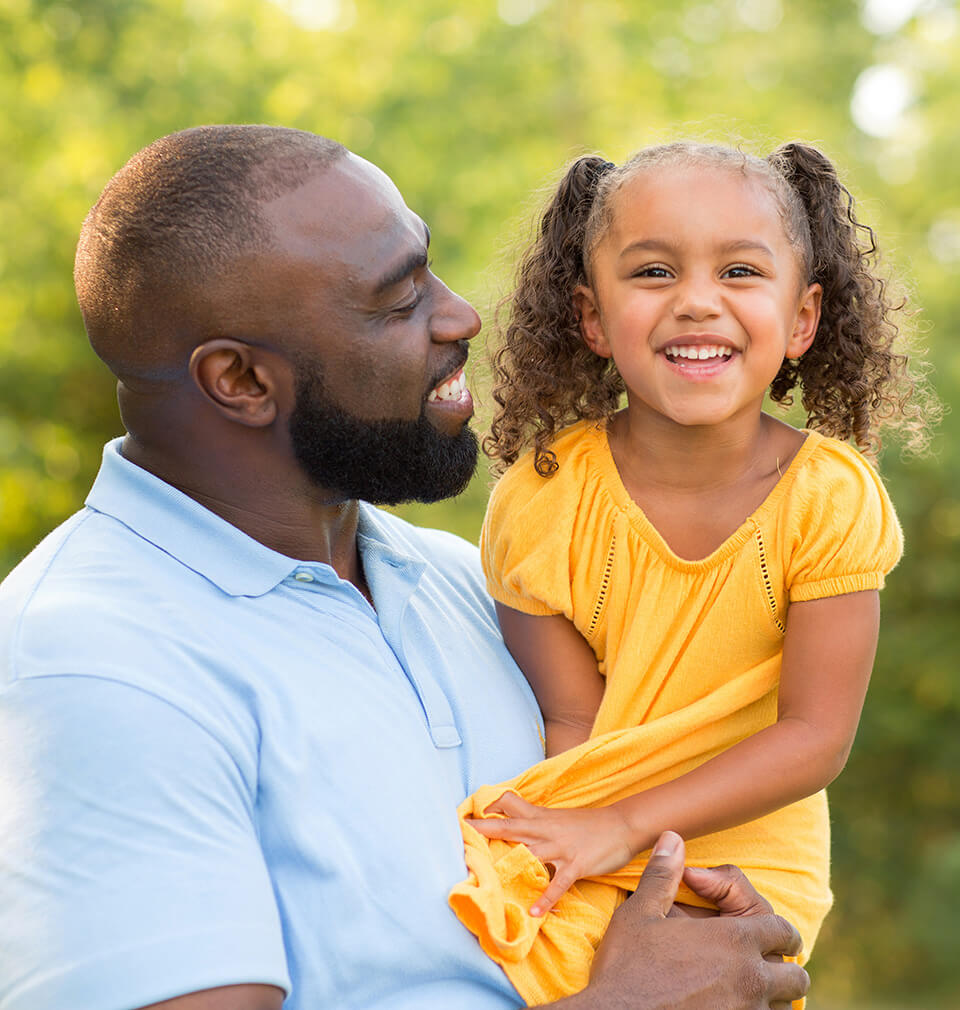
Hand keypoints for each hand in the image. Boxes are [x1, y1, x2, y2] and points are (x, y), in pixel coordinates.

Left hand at [466, 791, 635, 915]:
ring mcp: (561, 847)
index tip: (469, 818)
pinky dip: (546, 898)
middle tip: (462, 833)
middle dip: (485, 830)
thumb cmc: (588, 824)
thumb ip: (535, 822)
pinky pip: (558, 883)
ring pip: (530, 853)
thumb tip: (512, 827)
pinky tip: (535, 912)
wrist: (622, 824)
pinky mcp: (576, 864)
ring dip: (511, 865)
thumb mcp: (557, 818)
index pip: (509, 804)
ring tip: (489, 881)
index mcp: (540, 816)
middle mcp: (546, 829)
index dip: (489, 808)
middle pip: (510, 826)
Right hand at [572, 832, 808, 1009]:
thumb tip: (673, 838)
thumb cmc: (627, 966)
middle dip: (783, 965)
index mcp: (733, 941)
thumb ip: (664, 874)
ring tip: (746, 985)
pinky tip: (731, 1004)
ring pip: (783, 1007)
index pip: (782, 930)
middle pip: (795, 977)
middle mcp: (750, 980)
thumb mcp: (640, 912)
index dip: (777, 927)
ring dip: (772, 995)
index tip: (760, 927)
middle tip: (759, 959)